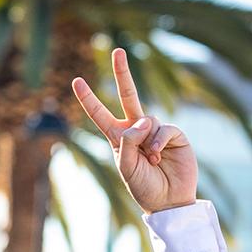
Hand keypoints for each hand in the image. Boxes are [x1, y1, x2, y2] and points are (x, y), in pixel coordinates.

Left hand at [72, 49, 197, 214]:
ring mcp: (155, 131)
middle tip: (118, 51)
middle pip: (128, 96)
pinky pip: (163, 128)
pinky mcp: (174, 134)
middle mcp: (136, 130)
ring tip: (149, 162)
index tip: (76, 81)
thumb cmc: (143, 186)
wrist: (168, 200)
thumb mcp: (126, 166)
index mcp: (118, 138)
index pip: (100, 115)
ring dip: (146, 142)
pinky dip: (158, 143)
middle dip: (122, 73)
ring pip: (147, 119)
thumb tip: (142, 119)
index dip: (89, 99)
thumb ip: (128, 141)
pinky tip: (157, 158)